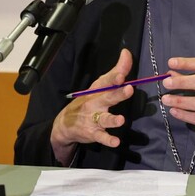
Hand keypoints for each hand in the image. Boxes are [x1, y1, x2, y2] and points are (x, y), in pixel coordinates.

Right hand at [50, 49, 134, 164]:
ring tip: (121, 120)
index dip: (114, 77)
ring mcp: (93, 118)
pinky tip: (115, 142)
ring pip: (104, 118)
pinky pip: (101, 137)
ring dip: (113, 119)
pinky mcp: (92, 133)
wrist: (65, 123)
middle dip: (118, 93)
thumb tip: (127, 53)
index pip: (107, 81)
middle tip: (129, 89)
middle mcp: (95, 102)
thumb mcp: (100, 85)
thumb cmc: (88, 101)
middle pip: (108, 97)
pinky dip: (108, 140)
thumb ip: (116, 71)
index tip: (122, 74)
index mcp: (98, 90)